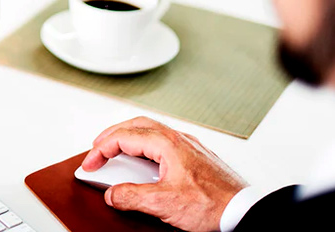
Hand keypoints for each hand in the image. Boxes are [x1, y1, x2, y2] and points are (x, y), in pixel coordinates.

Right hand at [81, 117, 247, 231]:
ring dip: (128, 139)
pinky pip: (163, 143)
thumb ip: (132, 196)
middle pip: (136, 125)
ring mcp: (188, 147)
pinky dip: (144, 147)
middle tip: (96, 150)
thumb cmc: (214, 204)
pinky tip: (143, 163)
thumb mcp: (163, 203)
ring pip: (151, 131)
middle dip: (111, 135)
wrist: (244, 211)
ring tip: (115, 153)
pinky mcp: (195, 158)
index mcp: (168, 144)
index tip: (90, 165)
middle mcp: (179, 139)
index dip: (100, 150)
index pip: (124, 137)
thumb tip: (113, 194)